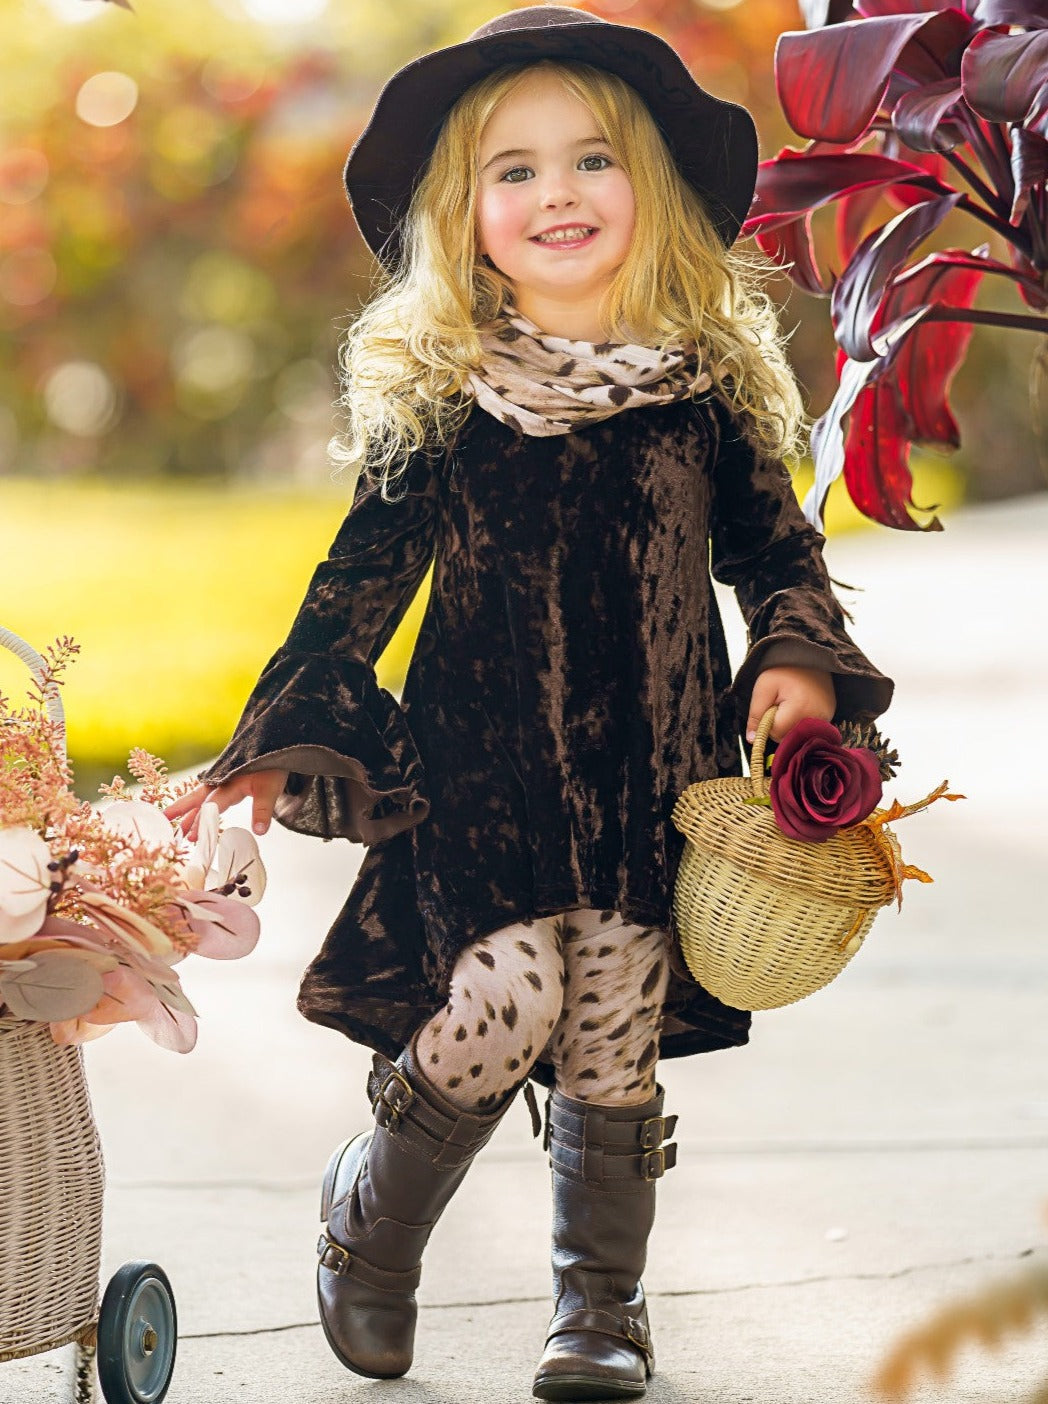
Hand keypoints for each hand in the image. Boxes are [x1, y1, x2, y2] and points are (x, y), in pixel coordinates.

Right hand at [164, 769, 289, 842]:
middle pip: (196, 798)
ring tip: (178, 829)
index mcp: (229, 783)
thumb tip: (259, 832)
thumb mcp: (271, 789)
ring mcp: (220, 781)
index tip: (192, 836)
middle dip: (181, 811)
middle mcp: (220, 782)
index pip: (212, 805)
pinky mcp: (224, 782)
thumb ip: (263, 810)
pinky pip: (206, 796)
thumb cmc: (272, 768)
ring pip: (199, 798)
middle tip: (165, 822)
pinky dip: (197, 806)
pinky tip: (193, 816)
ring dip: (188, 812)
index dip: (202, 821)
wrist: (276, 749)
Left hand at [745, 666, 835, 743]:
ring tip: (792, 701)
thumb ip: (755, 715)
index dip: (767, 721)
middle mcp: (818, 716)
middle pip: (787, 736)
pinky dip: (800, 720)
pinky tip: (801, 704)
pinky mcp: (830, 715)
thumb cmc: (783, 670)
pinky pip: (808, 728)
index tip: (771, 704)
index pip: (776, 733)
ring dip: (789, 722)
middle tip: (781, 701)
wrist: (807, 655)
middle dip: (779, 723)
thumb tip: (752, 740)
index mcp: (800, 708)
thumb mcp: (763, 687)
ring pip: (797, 734)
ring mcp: (827, 716)